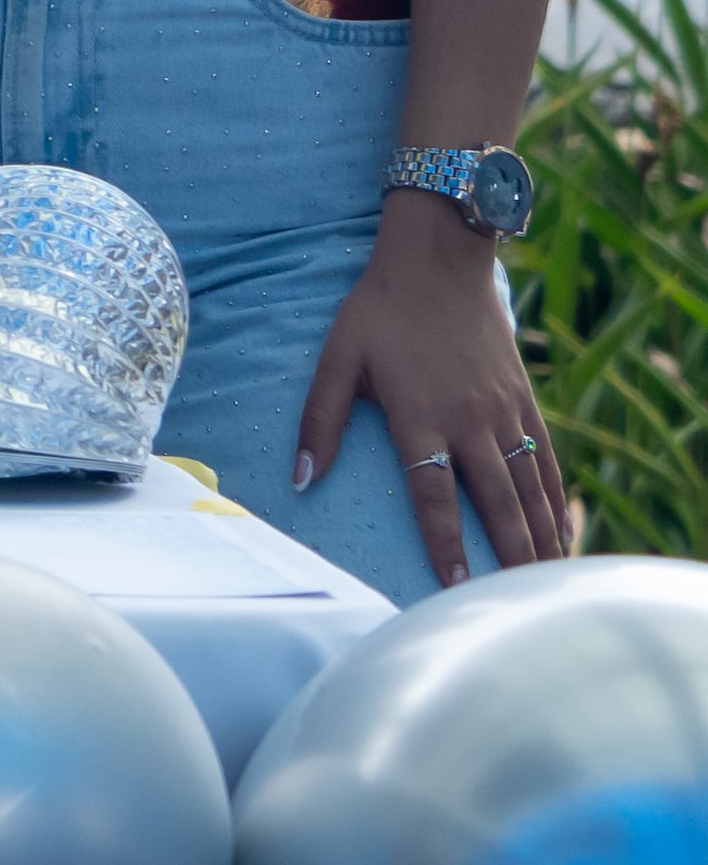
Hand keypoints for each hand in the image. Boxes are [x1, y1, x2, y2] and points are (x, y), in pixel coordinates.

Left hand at [294, 191, 571, 581]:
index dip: (444, 543)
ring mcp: (504, 412)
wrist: (439, 261)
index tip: (453, 587)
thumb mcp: (336, 359)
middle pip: (496, 503)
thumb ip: (320, 421)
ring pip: (529, 487)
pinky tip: (561, 529)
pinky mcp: (524, 401)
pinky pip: (545, 459)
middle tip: (518, 603)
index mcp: (421, 416)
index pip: (434, 495)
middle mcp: (470, 421)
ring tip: (546, 581)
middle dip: (508, 557)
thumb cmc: (378, 311)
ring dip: (540, 536)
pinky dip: (556, 498)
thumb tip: (301, 480)